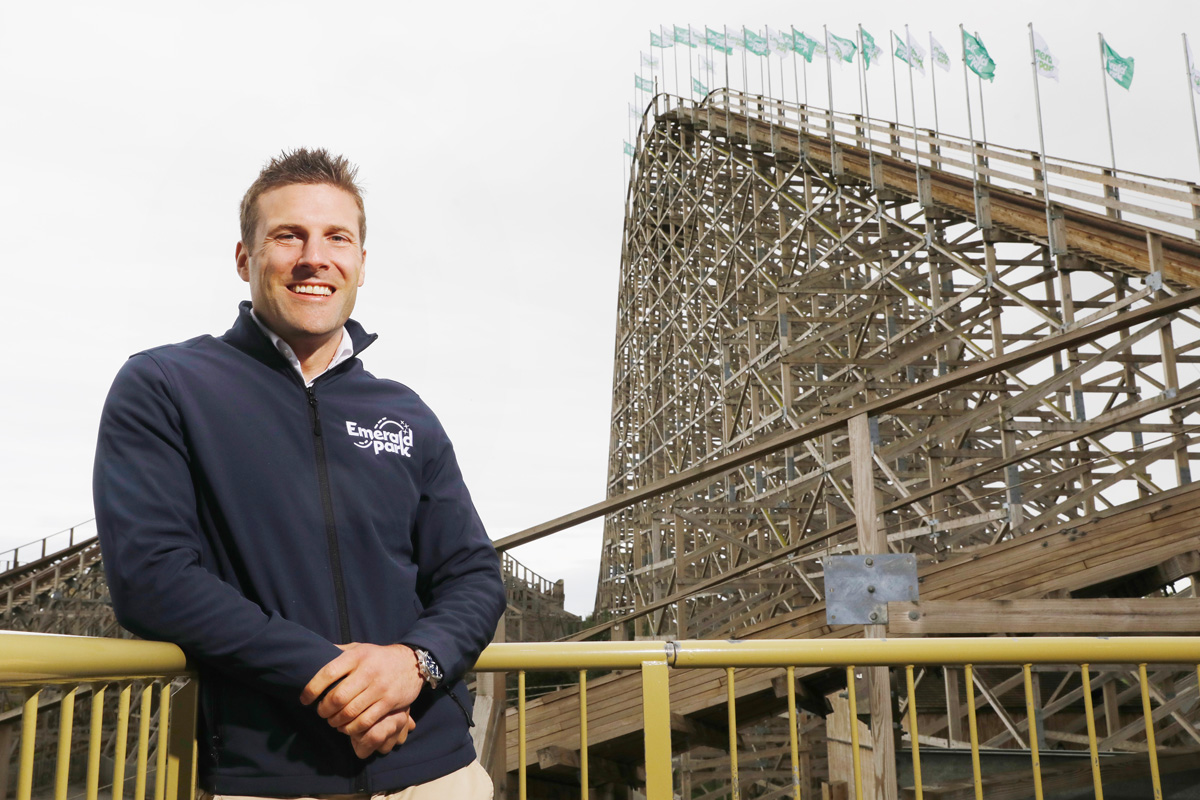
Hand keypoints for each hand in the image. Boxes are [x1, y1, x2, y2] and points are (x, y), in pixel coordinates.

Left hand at [300, 642, 424, 753]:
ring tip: (333, 722)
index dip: (312, 689)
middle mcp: (368, 671)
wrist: (412, 662)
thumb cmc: (378, 657)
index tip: (304, 699)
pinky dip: (352, 729)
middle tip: (321, 713)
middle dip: (324, 710)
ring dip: (336, 722)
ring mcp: (380, 688)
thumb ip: (338, 652)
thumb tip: (314, 653)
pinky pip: (366, 721)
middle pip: (338, 697)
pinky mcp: (390, 702)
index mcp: (357, 656)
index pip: (328, 673)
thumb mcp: (359, 648)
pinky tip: (347, 727)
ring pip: (351, 712)